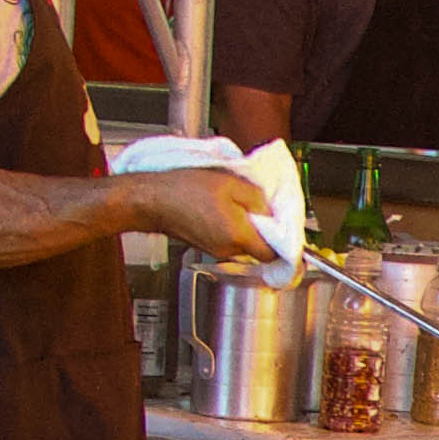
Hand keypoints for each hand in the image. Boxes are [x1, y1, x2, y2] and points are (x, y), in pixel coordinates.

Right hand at [132, 167, 276, 260]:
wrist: (151, 199)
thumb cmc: (184, 189)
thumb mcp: (232, 184)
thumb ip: (259, 200)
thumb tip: (271, 211)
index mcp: (238, 236)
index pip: (273, 255)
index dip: (284, 245)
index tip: (288, 232)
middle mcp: (228, 250)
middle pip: (259, 248)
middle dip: (264, 229)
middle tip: (260, 207)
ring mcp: (215, 250)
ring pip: (243, 242)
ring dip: (245, 225)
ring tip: (234, 203)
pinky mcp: (205, 245)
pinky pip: (228, 239)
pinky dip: (230, 226)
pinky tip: (219, 208)